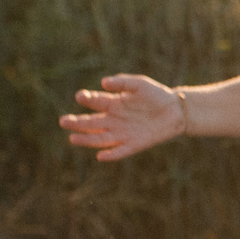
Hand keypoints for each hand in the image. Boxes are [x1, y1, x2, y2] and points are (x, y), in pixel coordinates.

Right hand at [61, 75, 185, 161]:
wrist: (176, 111)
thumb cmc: (156, 95)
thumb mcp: (140, 84)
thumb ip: (122, 82)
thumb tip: (103, 83)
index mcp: (113, 103)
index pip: (95, 102)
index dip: (87, 99)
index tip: (81, 96)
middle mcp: (114, 119)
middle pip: (91, 123)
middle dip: (76, 123)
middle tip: (63, 122)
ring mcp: (122, 133)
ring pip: (100, 138)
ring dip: (86, 140)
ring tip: (72, 139)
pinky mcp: (134, 144)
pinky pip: (120, 151)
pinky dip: (111, 154)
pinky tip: (101, 156)